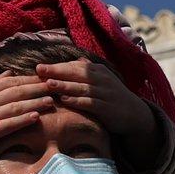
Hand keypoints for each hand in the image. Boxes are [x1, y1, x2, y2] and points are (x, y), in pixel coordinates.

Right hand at [0, 74, 52, 171]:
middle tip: (55, 86)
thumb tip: (10, 72)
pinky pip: (9, 125)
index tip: (45, 78)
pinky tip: (36, 117)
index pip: (12, 81)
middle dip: (37, 88)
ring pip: (16, 107)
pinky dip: (23, 120)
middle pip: (17, 92)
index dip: (30, 79)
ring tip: (51, 101)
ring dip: (35, 103)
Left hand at [37, 60, 160, 167]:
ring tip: (48, 84)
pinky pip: (90, 103)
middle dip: (57, 71)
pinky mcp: (107, 108)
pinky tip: (64, 100)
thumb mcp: (102, 80)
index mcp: (99, 71)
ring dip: (65, 85)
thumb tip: (77, 59)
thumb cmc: (113, 96)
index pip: (75, 66)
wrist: (135, 114)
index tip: (40, 67)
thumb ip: (89, 71)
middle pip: (77, 74)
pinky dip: (77, 100)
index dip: (58, 66)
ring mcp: (106, 94)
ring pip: (82, 87)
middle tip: (39, 70)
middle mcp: (102, 80)